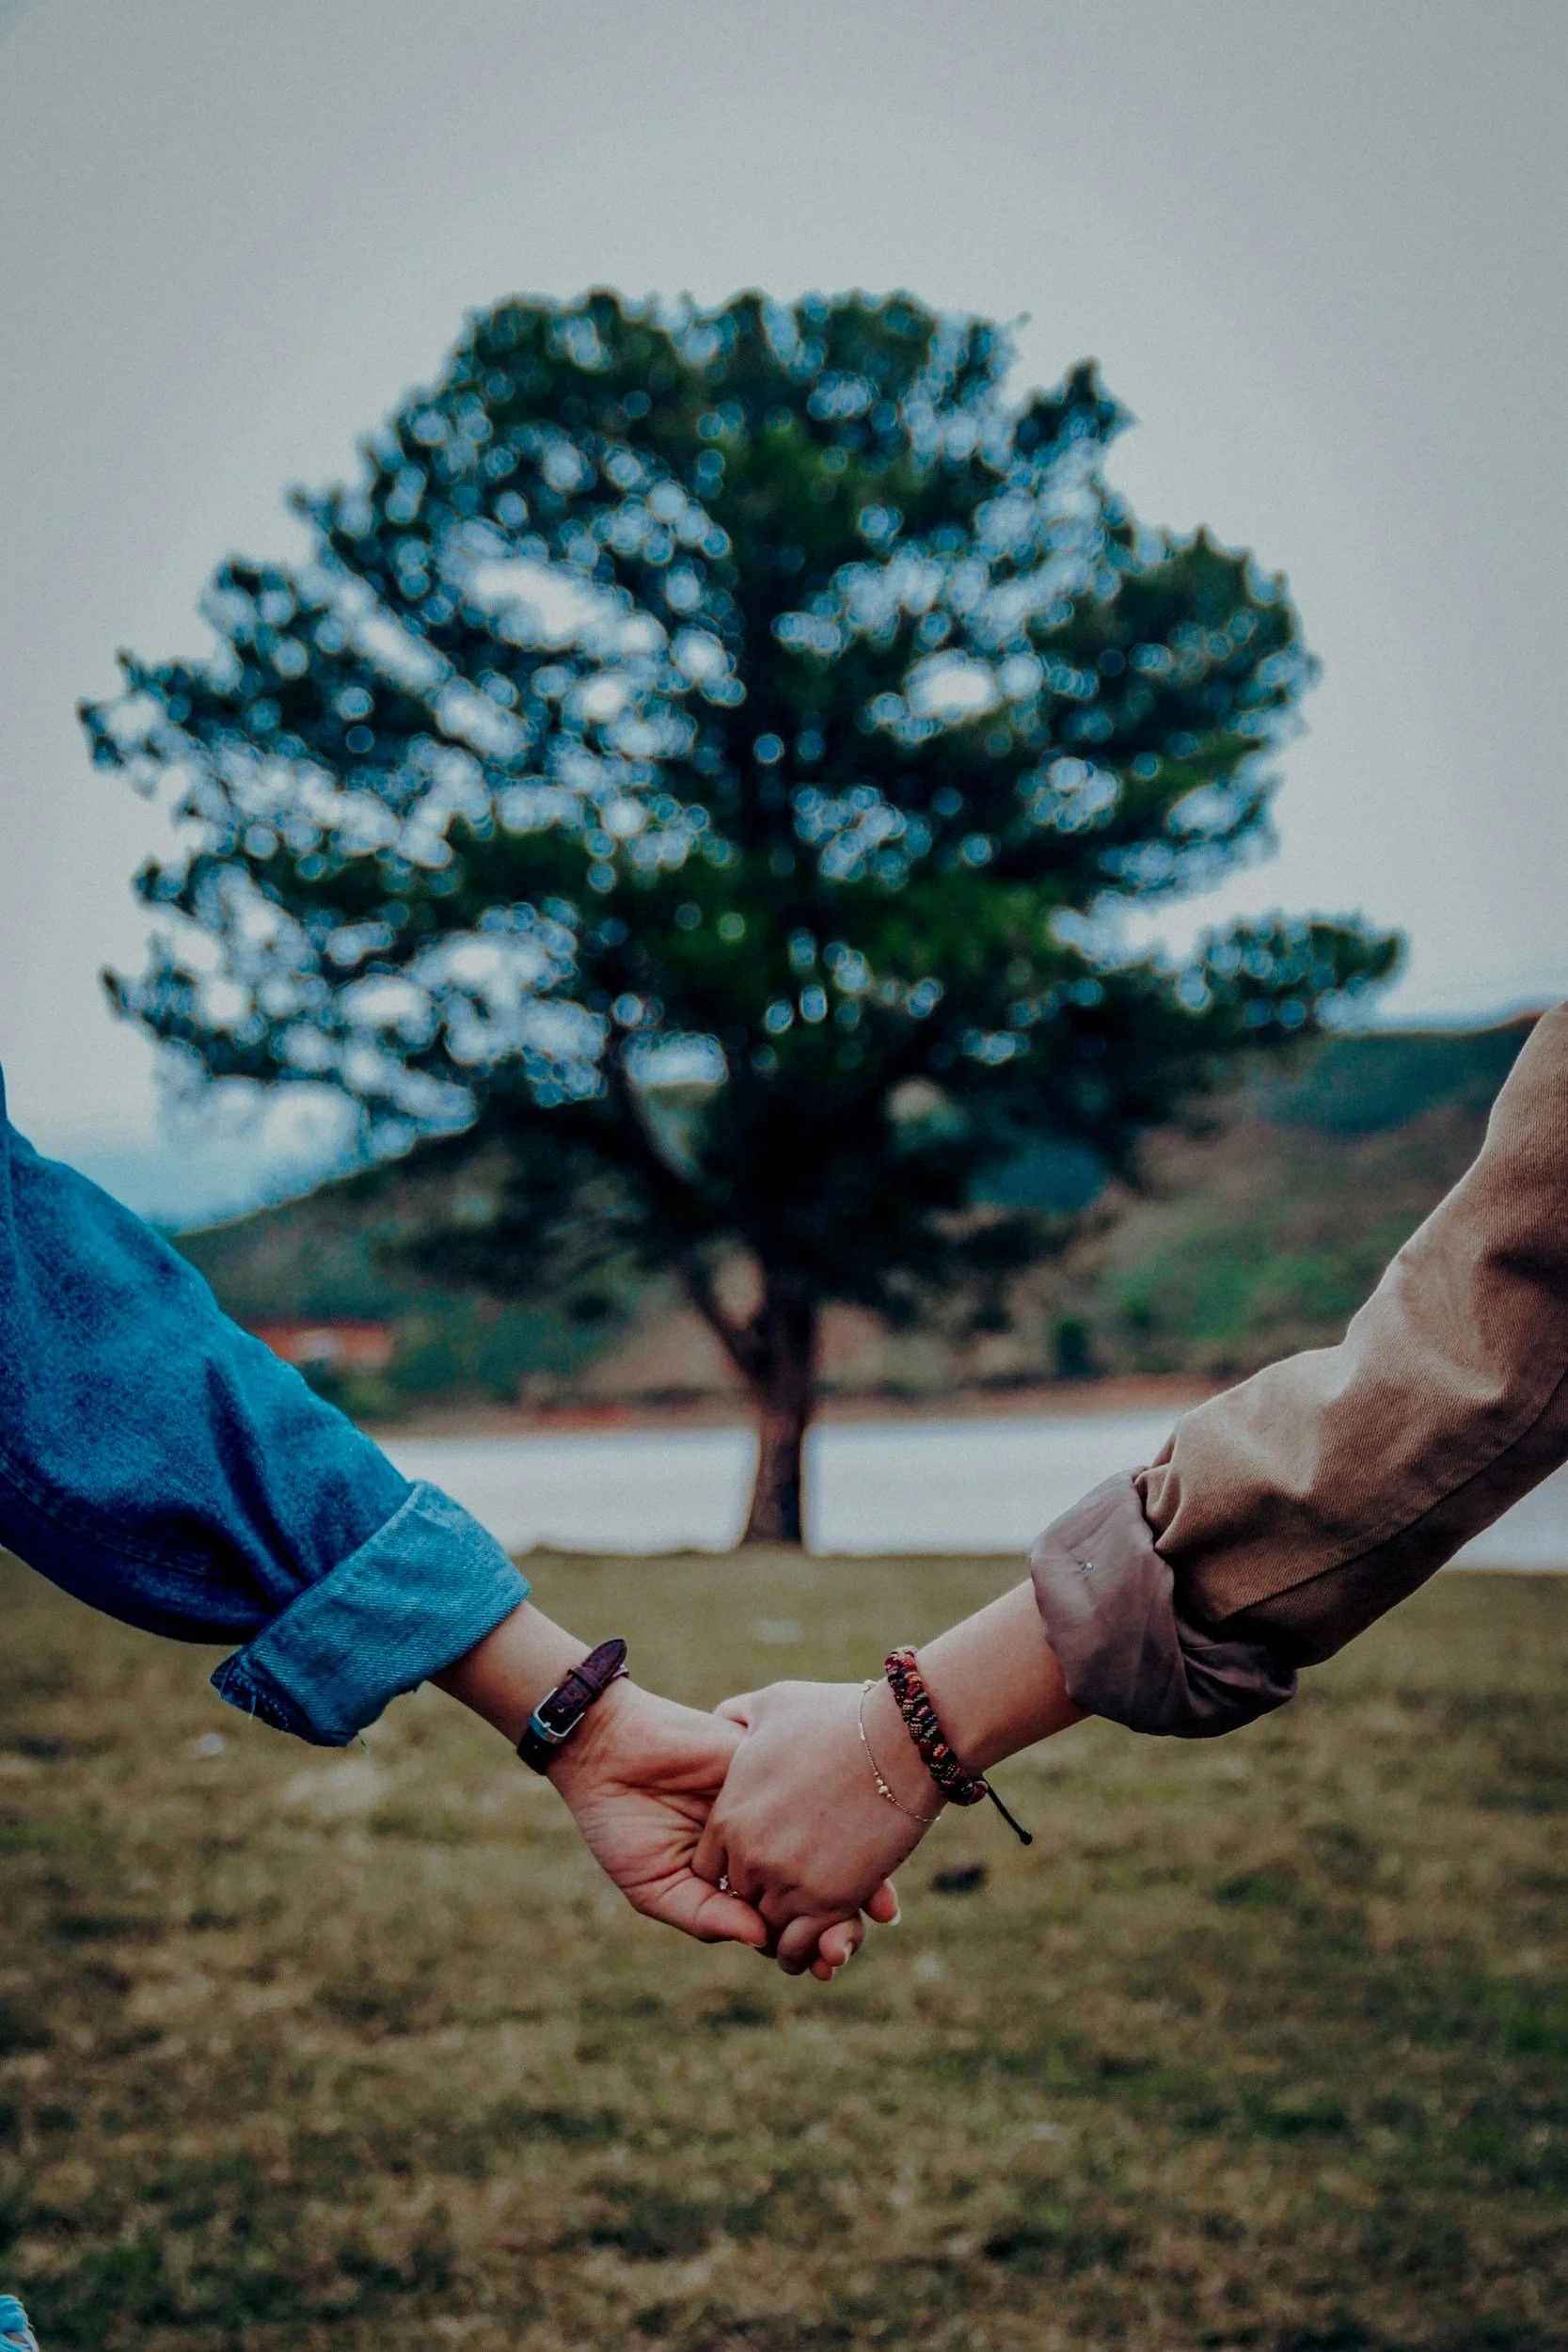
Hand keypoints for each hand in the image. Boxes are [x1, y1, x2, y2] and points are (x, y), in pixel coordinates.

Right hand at [548, 1680, 881, 1976]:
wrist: (608, 1750)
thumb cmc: (621, 1823)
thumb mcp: (656, 1885)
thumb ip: (705, 1915)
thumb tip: (762, 1941)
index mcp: (736, 1876)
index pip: (783, 1917)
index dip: (808, 1944)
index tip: (827, 1966)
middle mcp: (764, 1842)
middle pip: (817, 1887)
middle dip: (840, 1921)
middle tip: (847, 1947)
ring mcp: (774, 1805)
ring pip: (829, 1846)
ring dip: (856, 1881)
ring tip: (870, 1914)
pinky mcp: (775, 1768)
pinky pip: (819, 1797)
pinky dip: (845, 1824)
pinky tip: (861, 1853)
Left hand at [694, 1678, 940, 1970]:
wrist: (901, 1738)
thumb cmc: (839, 1716)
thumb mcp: (772, 1705)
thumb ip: (737, 1717)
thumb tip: (724, 1722)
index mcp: (729, 1814)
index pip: (709, 1868)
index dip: (732, 1869)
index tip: (759, 1864)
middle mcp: (749, 1854)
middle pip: (738, 1900)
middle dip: (759, 1899)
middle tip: (786, 1896)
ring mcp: (787, 1881)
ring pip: (768, 1930)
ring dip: (784, 1931)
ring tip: (806, 1924)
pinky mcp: (828, 1901)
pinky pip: (799, 1947)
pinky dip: (807, 1950)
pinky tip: (823, 1940)